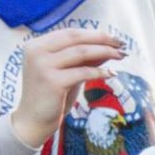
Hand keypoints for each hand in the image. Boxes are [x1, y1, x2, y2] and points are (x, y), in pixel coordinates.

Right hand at [10, 28, 126, 150]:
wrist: (33, 121)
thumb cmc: (52, 96)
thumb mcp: (68, 72)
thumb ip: (84, 59)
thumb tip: (108, 46)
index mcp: (36, 45)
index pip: (70, 33)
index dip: (93, 34)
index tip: (113, 38)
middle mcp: (36, 51)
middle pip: (75, 38)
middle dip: (101, 39)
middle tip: (121, 43)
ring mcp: (43, 65)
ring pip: (81, 52)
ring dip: (104, 51)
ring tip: (121, 55)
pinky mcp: (52, 81)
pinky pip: (82, 72)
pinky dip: (100, 72)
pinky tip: (111, 73)